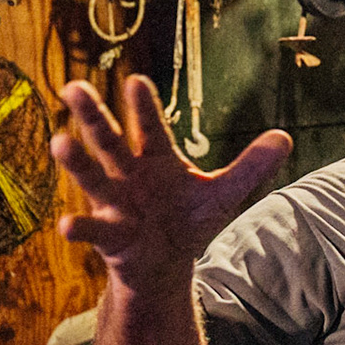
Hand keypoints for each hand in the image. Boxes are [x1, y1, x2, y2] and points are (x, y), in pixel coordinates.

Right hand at [50, 75, 291, 285]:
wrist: (166, 263)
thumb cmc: (188, 220)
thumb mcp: (222, 194)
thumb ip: (251, 168)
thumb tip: (285, 138)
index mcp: (156, 158)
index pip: (150, 128)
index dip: (143, 107)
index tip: (136, 81)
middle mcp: (129, 174)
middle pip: (109, 140)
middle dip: (92, 116)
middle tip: (72, 87)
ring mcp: (115, 202)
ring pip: (94, 177)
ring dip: (76, 162)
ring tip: (59, 143)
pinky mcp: (109, 234)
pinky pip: (92, 229)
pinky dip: (80, 227)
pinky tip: (66, 225)